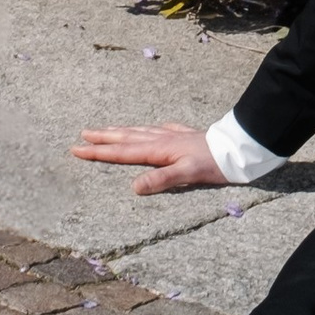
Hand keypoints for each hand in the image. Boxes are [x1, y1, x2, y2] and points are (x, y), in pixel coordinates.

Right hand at [74, 123, 229, 195]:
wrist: (237, 148)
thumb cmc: (214, 164)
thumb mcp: (188, 174)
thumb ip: (161, 180)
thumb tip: (134, 186)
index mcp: (159, 150)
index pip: (122, 152)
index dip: (98, 152)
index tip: (77, 148)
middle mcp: (162, 140)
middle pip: (126, 138)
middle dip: (103, 137)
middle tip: (82, 135)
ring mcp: (173, 135)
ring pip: (140, 132)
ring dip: (120, 131)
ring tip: (106, 130)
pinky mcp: (184, 135)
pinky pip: (158, 130)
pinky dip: (147, 129)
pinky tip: (150, 128)